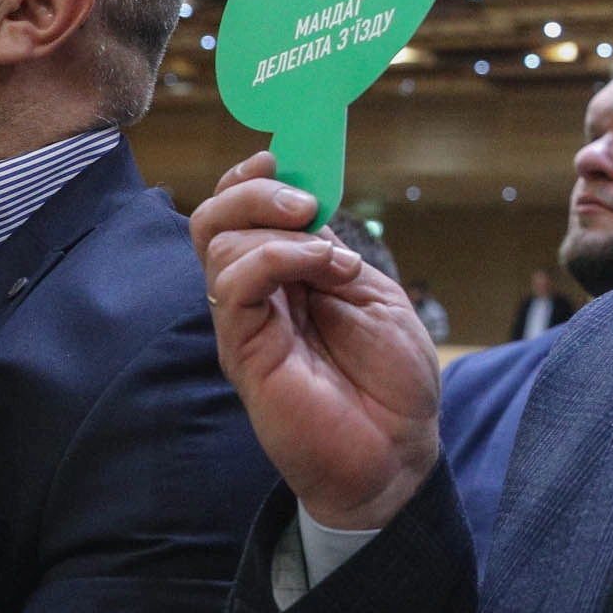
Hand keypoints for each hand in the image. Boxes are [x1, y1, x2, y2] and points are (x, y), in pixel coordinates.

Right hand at [190, 151, 440, 529]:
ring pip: (217, 241)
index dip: (255, 176)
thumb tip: (304, 211)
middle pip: (214, 216)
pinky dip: (277, 257)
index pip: (242, 210)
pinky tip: (325, 271)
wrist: (399, 452)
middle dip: (255, 189)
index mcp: (288, 274)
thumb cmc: (393, 381)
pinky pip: (233, 283)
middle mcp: (257, 293)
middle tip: (308, 204)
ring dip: (277, 227)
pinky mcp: (243, 350)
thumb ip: (333, 252)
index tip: (288, 159)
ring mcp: (246, 321)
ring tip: (332, 256)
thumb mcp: (375, 295)